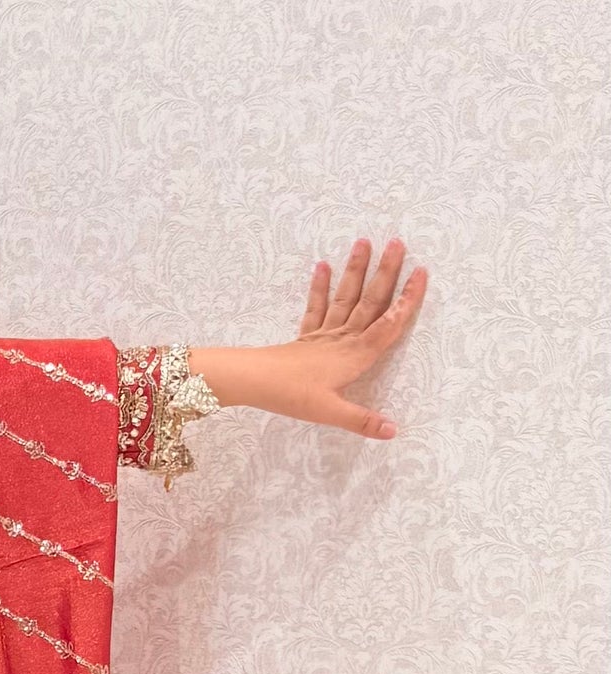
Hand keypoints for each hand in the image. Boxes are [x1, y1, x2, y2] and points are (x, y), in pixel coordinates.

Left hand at [194, 236, 428, 441]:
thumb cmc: (292, 395)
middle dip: (386, 272)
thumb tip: (393, 431)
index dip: (408, 300)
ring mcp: (324, 334)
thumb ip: (362, 420)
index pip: (389, 324)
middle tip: (398, 242)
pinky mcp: (306, 336)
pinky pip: (317, 307)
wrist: (253, 380)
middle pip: (370, 301)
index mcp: (356, 355)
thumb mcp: (330, 412)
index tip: (421, 272)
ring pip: (346, 297)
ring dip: (356, 270)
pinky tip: (323, 266)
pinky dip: (320, 287)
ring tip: (364, 242)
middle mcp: (343, 338)